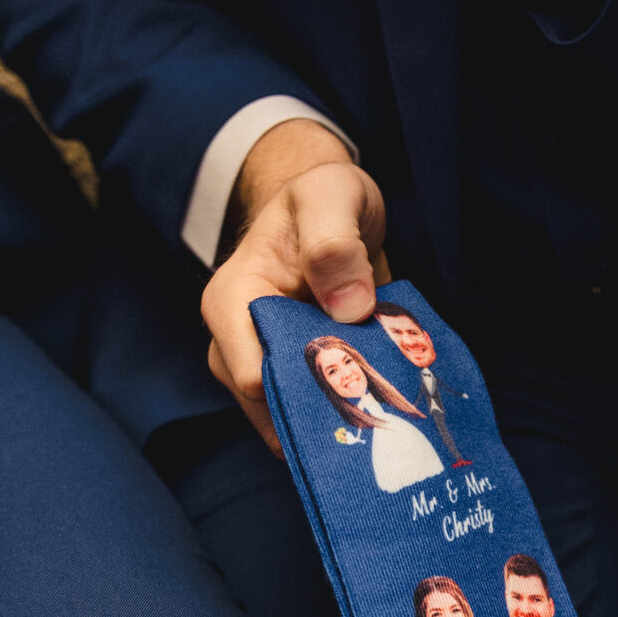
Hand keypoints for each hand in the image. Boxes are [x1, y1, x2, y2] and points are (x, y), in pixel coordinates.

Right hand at [201, 118, 389, 449]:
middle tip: (380, 417)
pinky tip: (380, 409)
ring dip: (337, 419)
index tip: (358, 385)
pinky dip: (345, 412)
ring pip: (294, 417)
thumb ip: (333, 242)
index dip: (304, 390)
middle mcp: (238, 342)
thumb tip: (348, 307)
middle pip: (272, 409)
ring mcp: (265, 362)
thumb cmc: (322, 197)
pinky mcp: (296, 373)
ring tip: (385, 416)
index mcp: (232, 302)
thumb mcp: (330, 197)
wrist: (330, 207)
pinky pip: (314, 410)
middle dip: (322, 416)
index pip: (252, 378)